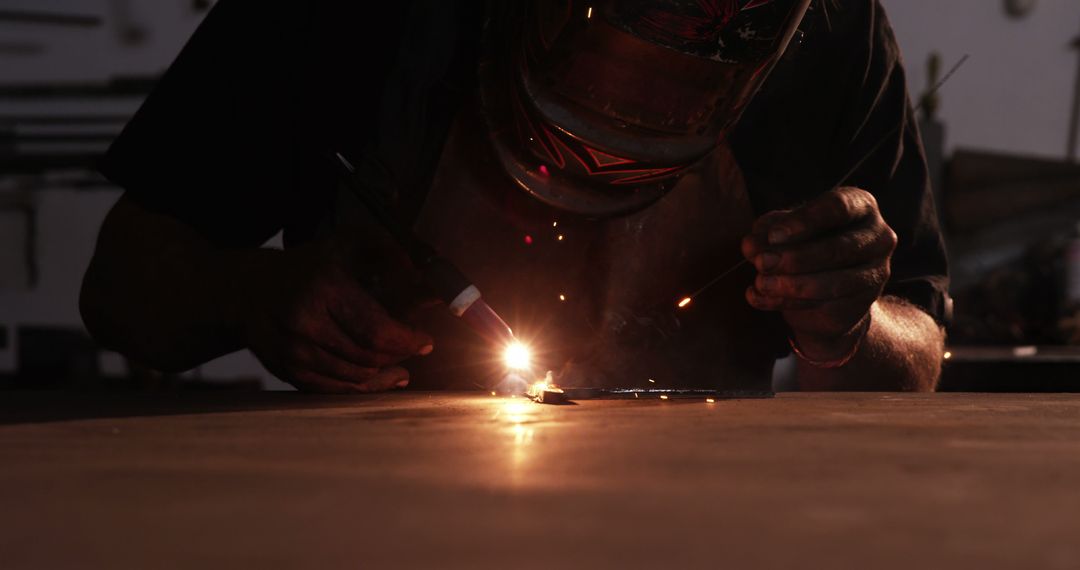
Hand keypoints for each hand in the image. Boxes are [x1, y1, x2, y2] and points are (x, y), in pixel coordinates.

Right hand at [239, 239, 433, 392]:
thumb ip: (384, 249)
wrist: (246, 290)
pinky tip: (379, 379)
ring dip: (384, 374)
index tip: (425, 340)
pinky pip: (334, 390)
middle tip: (414, 349)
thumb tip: (417, 269)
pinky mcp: (287, 371)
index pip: (377, 330)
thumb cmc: (303, 268)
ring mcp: (293, 350)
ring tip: (400, 365)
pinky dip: (361, 388)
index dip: (408, 340)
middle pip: (368, 357)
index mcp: (324, 288)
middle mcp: (306, 322)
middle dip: (399, 355)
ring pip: (354, 378)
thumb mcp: (342, 244)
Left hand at [740, 186, 896, 355]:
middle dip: (794, 257)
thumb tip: (752, 244)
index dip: (804, 222)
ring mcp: (877, 272)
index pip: (838, 207)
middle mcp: (878, 236)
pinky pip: (826, 305)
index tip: (774, 236)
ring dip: (791, 285)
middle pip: (837, 248)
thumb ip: (768, 232)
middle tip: (761, 262)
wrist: (823, 288)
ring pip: (834, 282)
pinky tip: (758, 298)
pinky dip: (786, 302)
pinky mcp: (864, 303)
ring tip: (759, 283)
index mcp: (860, 205)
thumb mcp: (783, 230)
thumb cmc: (802, 243)